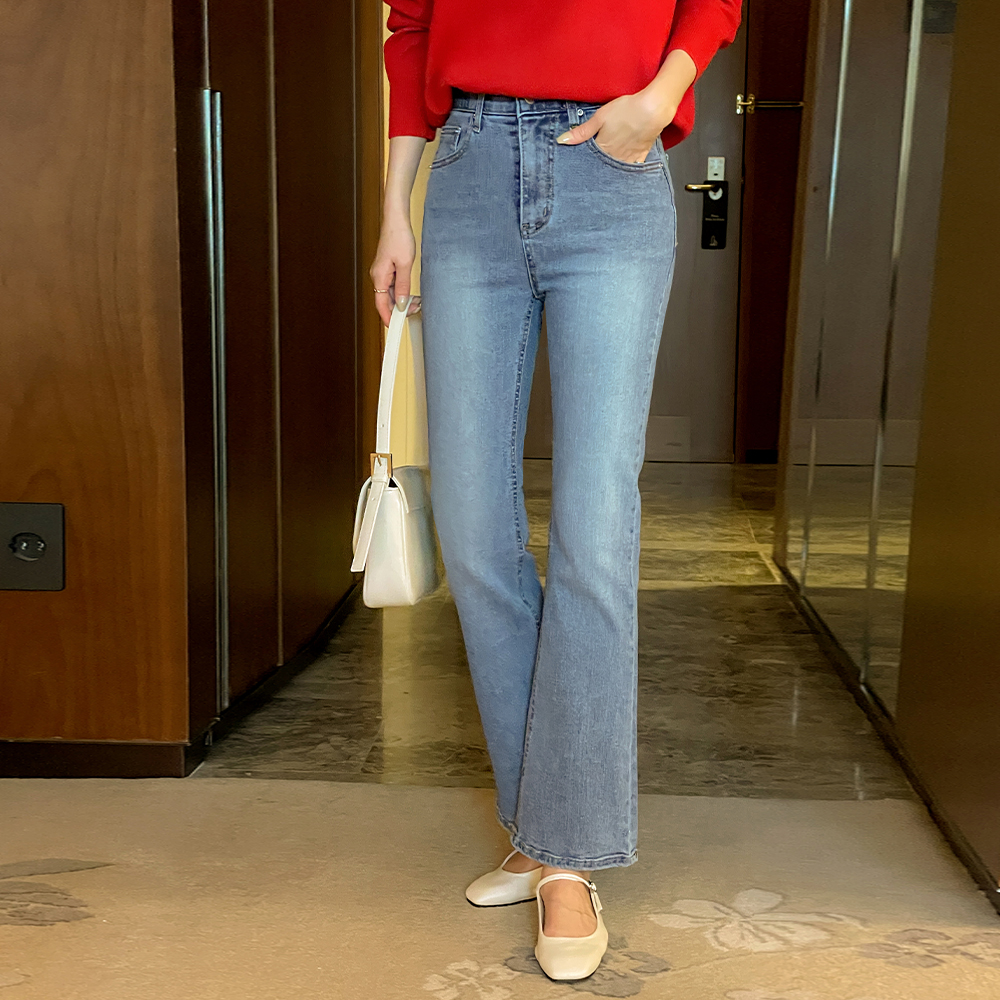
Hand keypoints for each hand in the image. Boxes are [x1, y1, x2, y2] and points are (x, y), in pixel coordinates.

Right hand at [370, 212, 420, 326]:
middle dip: (400, 310)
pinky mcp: (388, 269)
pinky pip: (394, 286)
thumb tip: (401, 304)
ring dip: (403, 301)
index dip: (388, 318)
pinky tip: (412, 294)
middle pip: (386, 301)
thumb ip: (403, 286)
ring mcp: (383, 273)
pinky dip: (403, 293)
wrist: (397, 219)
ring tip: (418, 303)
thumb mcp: (404, 265)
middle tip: (416, 311)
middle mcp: (378, 277)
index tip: (396, 328)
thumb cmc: (399, 237)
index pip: (381, 305)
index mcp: (379, 277)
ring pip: (391, 295)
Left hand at [556, 49, 695, 163]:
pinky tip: (622, 174)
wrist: (653, 109)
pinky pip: (631, 169)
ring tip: (604, 175)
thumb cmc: (627, 110)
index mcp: (603, 148)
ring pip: (615, 170)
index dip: (583, 163)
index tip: (577, 167)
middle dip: (595, 170)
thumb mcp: (600, 117)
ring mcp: (628, 158)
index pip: (589, 160)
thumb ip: (581, 132)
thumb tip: (561, 140)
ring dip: (609, 172)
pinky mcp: (641, 155)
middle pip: (601, 167)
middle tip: (589, 175)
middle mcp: (614, 156)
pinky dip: (626, 171)